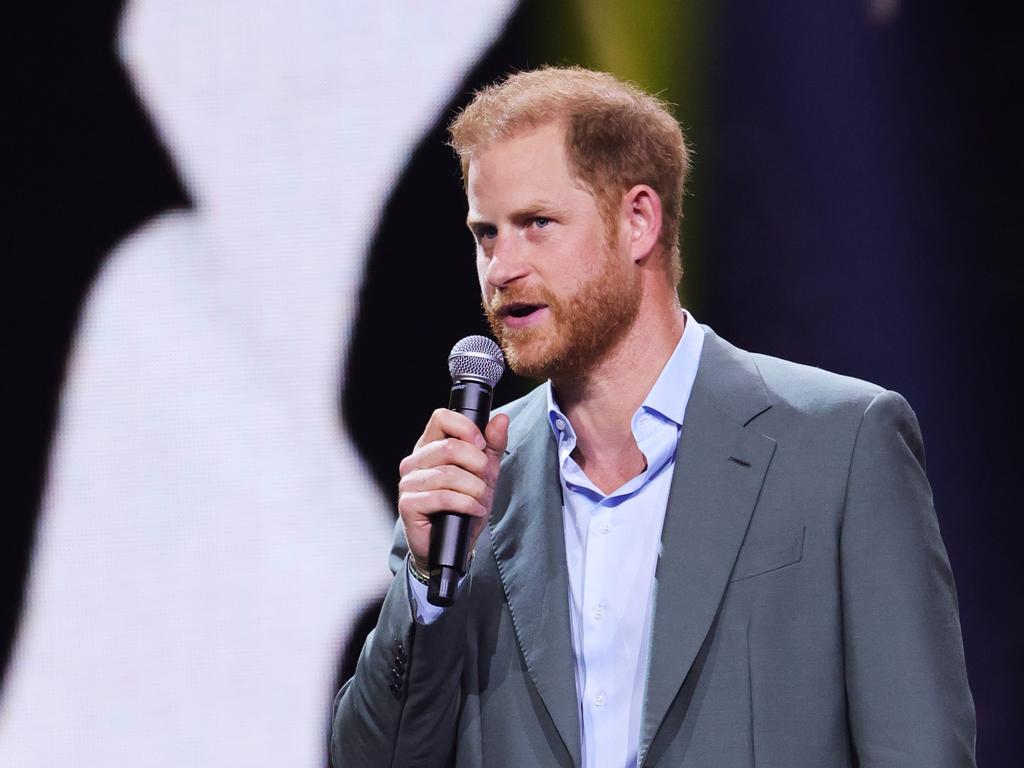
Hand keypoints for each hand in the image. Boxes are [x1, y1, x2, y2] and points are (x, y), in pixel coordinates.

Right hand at [398, 409, 509, 572]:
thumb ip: (493, 445)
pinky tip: (475, 510)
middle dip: (478, 465)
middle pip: (449, 447)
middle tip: (486, 480)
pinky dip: (466, 504)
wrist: (453, 545)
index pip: (441, 418)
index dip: (466, 428)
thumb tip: (500, 419)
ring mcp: (409, 483)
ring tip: (481, 500)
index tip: (481, 445)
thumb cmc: (464, 506)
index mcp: (429, 446)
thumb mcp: (485, 473)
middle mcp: (414, 461)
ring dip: (475, 489)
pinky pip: (442, 497)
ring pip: (449, 474)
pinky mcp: (409, 505)